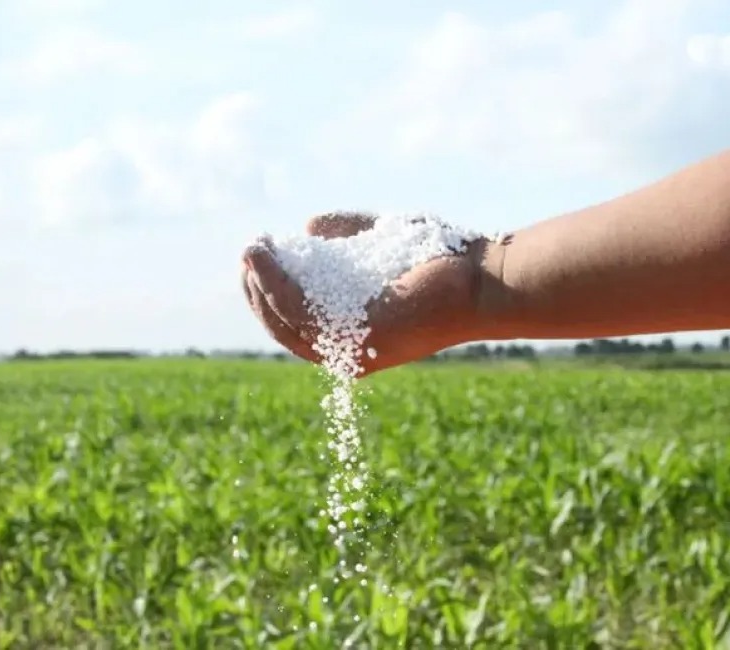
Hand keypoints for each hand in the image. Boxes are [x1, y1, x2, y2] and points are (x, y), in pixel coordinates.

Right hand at [241, 212, 488, 376]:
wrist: (483, 278)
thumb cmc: (441, 260)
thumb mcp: (379, 242)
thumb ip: (346, 235)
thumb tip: (308, 227)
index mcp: (356, 336)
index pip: (299, 324)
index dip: (270, 294)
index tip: (258, 260)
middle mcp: (351, 351)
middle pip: (284, 328)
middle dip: (257, 293)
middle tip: (247, 256)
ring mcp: (353, 350)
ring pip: (285, 321)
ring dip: (258, 285)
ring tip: (250, 251)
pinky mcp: (358, 339)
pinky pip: (299, 311)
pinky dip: (273, 283)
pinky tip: (263, 256)